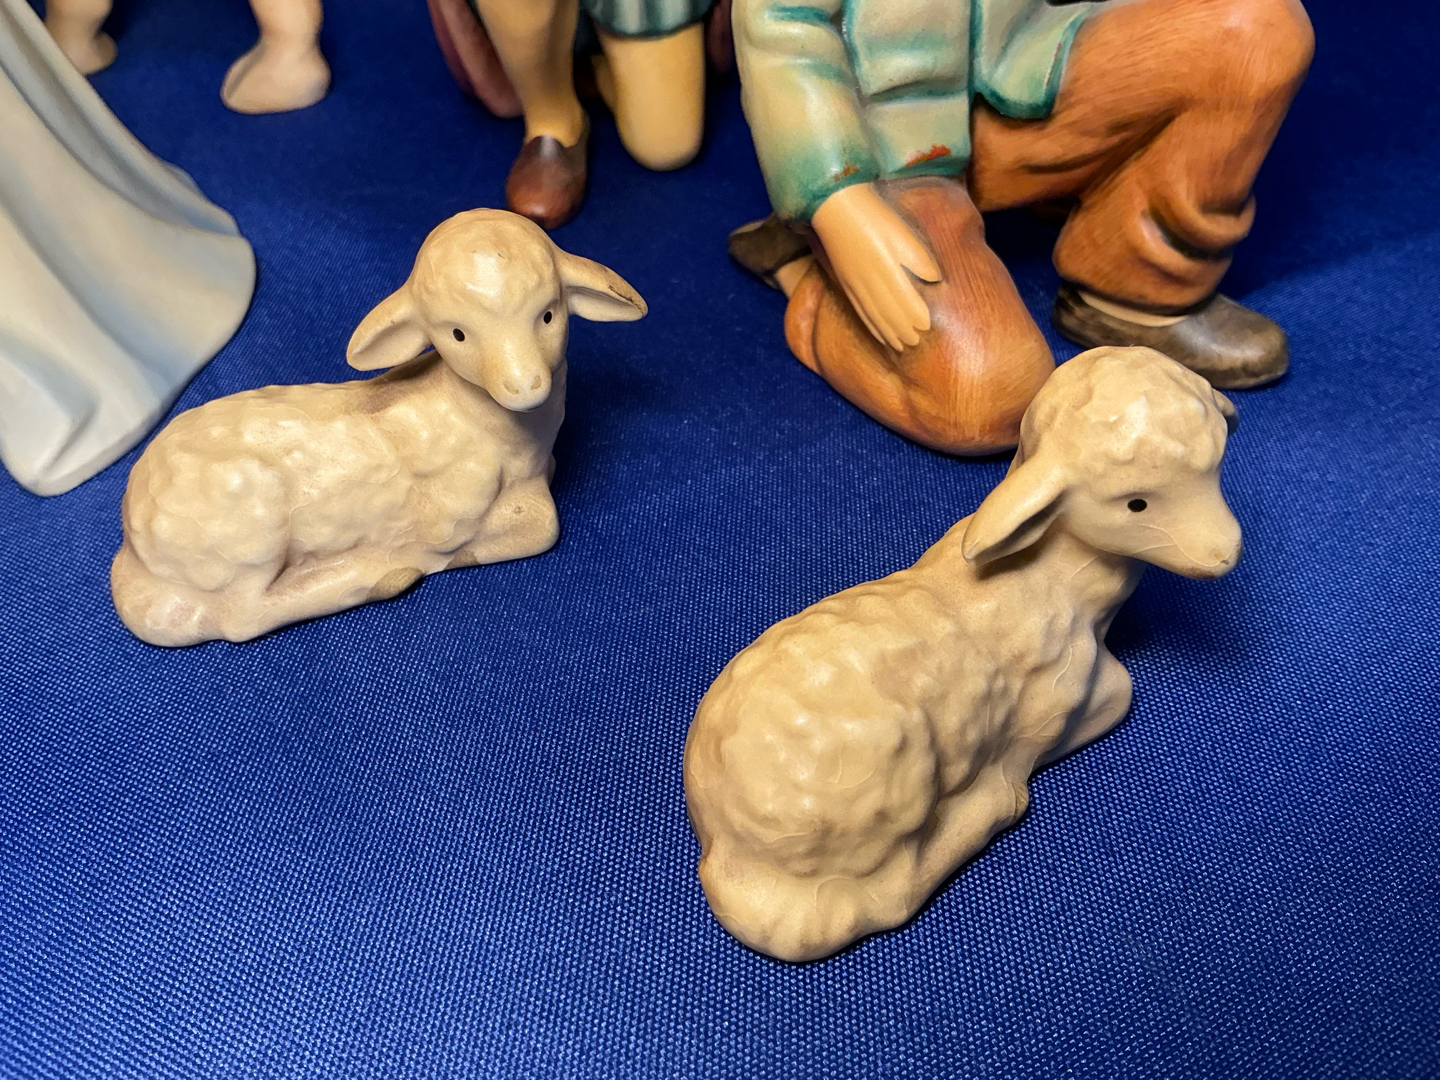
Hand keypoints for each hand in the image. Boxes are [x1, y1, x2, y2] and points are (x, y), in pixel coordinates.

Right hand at [811, 183, 941, 351]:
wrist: (836, 207)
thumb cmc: (875, 217)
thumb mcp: (903, 233)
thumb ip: (919, 259)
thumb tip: (936, 280)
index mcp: (887, 270)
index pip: (904, 303)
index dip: (915, 319)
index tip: (926, 331)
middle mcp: (870, 283)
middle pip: (889, 314)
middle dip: (902, 331)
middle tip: (914, 345)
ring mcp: (856, 285)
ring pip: (874, 316)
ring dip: (887, 333)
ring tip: (899, 346)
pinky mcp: (846, 282)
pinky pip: (860, 311)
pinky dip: (871, 325)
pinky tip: (878, 333)